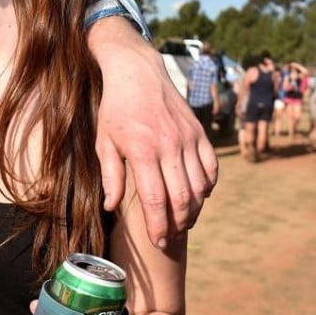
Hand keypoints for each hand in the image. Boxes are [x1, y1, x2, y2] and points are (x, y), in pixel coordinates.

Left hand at [88, 18, 218, 247]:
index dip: (158, 226)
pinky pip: (211, 168)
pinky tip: (198, 195)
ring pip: (200, 186)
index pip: (155, 199)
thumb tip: (112, 207)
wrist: (137, 72)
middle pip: (182, 198)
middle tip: (171, 237)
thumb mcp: (104, 141)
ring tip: (183, 221)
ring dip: (195, 209)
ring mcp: (188, 138)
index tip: (158, 242)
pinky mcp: (200, 133)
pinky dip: (208, 186)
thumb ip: (110, 176)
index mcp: (142, 150)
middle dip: (178, 224)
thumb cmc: (115, 108)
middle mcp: (169, 145)